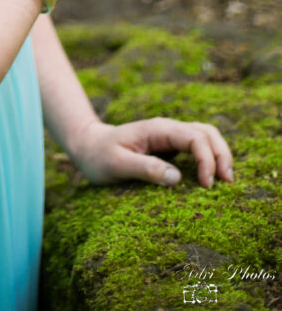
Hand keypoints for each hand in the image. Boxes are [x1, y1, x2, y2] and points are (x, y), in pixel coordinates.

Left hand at [69, 116, 234, 188]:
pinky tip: (212, 178)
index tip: (206, 185)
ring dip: (219, 155)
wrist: (87, 146)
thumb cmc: (99, 155)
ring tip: (226, 181)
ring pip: (205, 137)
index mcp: (157, 129)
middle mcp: (167, 129)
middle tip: (227, 182)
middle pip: (206, 132)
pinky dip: (210, 159)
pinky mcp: (169, 148)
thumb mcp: (117, 164)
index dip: (206, 159)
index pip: (194, 137)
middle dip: (221, 154)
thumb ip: (145, 169)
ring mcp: (169, 137)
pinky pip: (197, 148)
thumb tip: (177, 178)